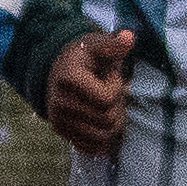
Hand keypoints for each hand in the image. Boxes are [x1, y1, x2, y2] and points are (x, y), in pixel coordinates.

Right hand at [42, 28, 138, 155]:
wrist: (59, 69)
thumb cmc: (84, 56)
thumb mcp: (97, 44)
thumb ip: (112, 44)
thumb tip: (128, 37)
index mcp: (68, 79)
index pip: (106, 100)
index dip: (115, 88)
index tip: (108, 76)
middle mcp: (59, 102)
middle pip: (107, 120)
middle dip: (116, 107)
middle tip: (109, 93)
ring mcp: (58, 119)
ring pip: (102, 137)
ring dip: (112, 124)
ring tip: (106, 108)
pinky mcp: (61, 132)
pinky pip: (89, 148)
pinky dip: (102, 141)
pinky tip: (102, 125)